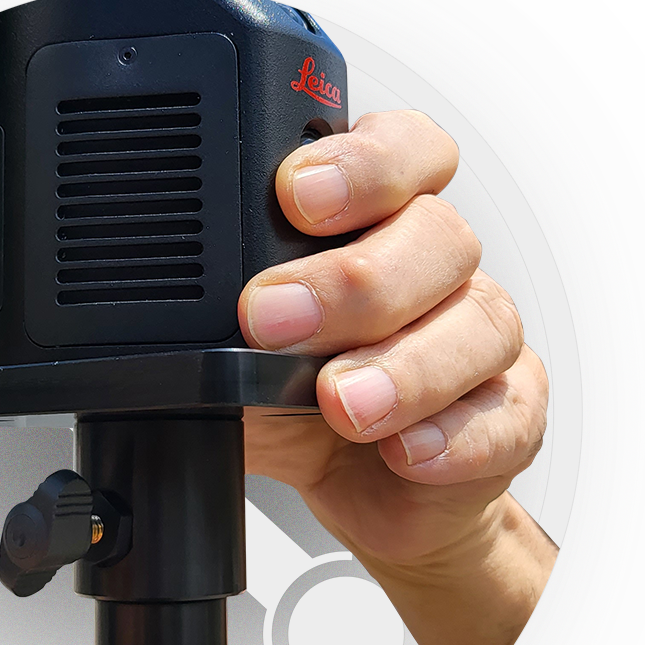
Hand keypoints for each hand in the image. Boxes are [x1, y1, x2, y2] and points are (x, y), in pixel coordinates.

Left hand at [240, 109, 557, 644]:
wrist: (359, 491)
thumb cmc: (295, 409)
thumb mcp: (231, 363)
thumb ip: (206, 333)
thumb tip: (138, 327)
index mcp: (373, 226)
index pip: (400, 153)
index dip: (362, 160)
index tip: (296, 193)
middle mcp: (432, 270)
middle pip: (435, 235)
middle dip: (353, 278)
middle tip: (274, 320)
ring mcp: (476, 339)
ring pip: (476, 323)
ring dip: (404, 365)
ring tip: (340, 404)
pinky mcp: (506, 414)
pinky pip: (504, 415)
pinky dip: (454, 436)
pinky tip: (406, 451)